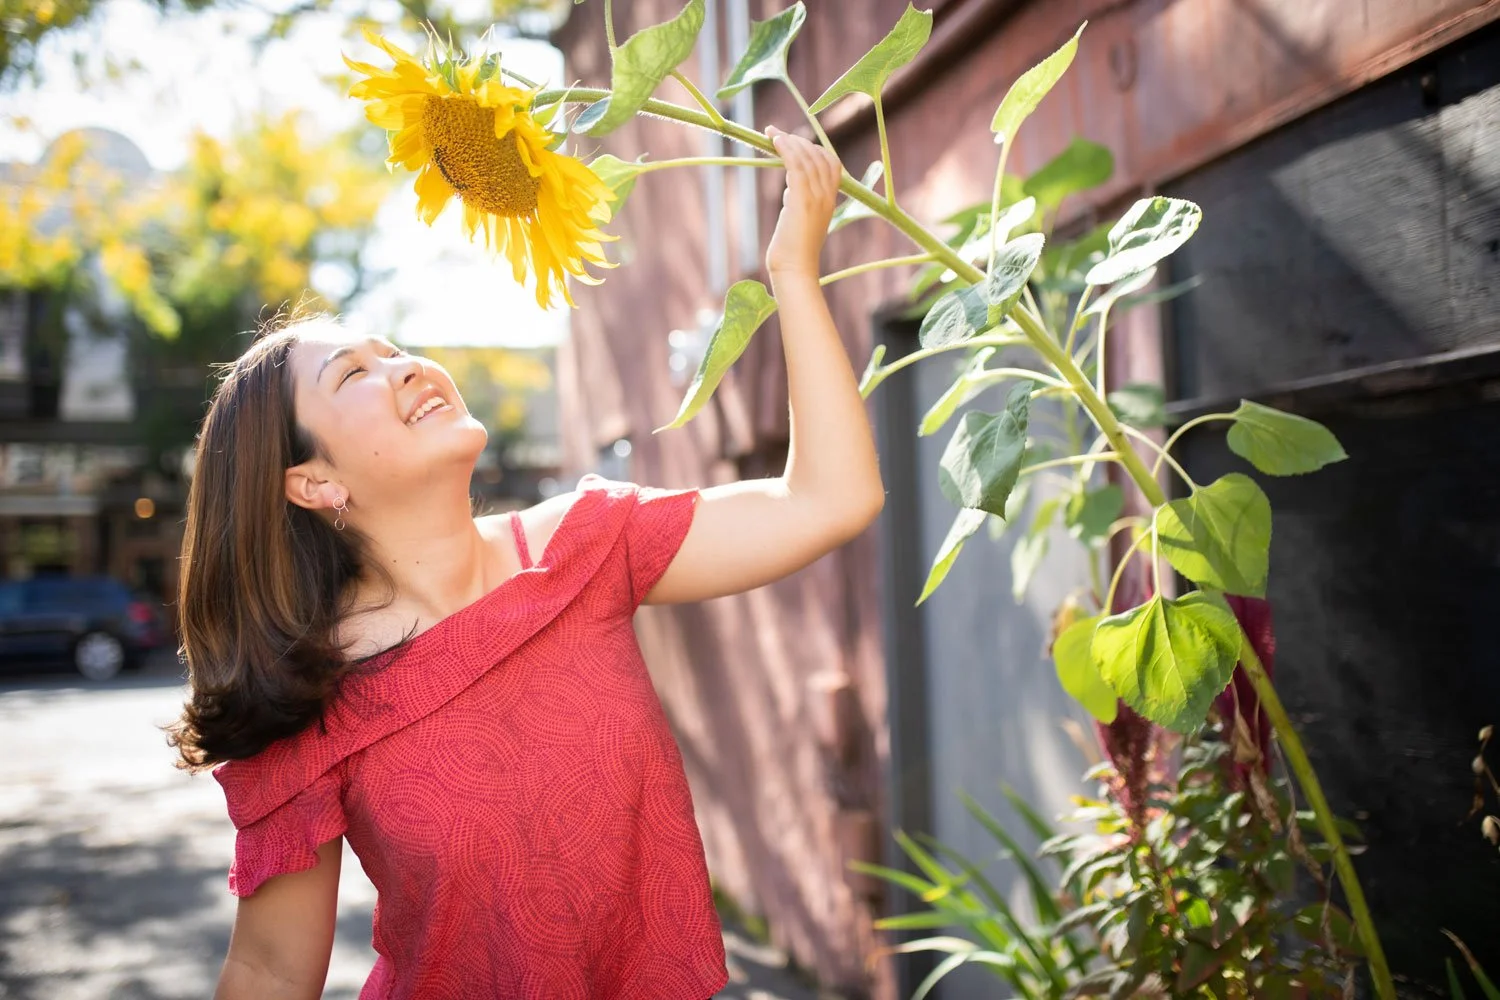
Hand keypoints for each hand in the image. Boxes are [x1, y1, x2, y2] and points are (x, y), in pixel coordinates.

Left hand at [764, 125, 841, 278]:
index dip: (815, 148)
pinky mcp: (802, 200)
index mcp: (830, 201)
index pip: (832, 163)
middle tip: (776, 134)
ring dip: (788, 141)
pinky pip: (796, 165)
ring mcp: (816, 198)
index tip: (794, 142)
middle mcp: (827, 196)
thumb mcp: (800, 221)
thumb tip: (790, 191)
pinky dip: (786, 149)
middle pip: (818, 156)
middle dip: (797, 141)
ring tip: (771, 133)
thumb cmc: (793, 251)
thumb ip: (799, 202)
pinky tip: (774, 141)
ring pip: (806, 158)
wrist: (794, 270)